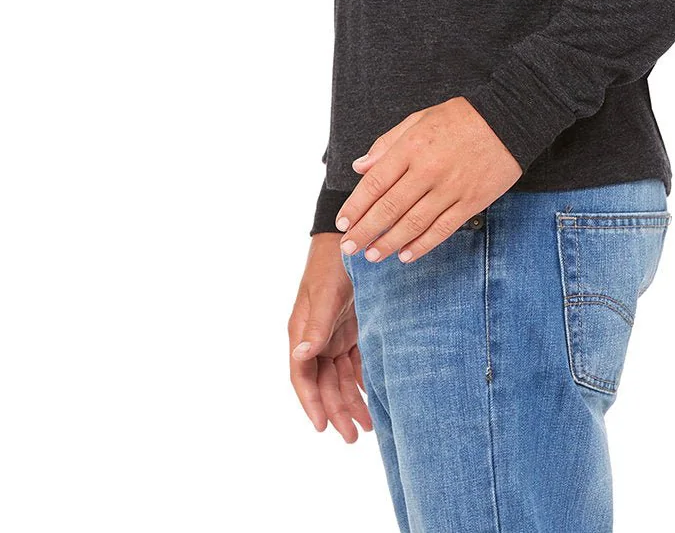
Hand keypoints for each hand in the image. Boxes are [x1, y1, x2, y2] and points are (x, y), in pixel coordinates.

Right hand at [288, 235, 372, 441]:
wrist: (349, 238)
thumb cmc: (332, 263)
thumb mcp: (325, 294)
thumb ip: (316, 326)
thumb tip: (300, 355)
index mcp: (302, 332)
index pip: (302, 376)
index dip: (311, 403)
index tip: (323, 427)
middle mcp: (316, 338)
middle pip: (324, 383)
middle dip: (336, 410)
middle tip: (352, 437)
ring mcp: (333, 335)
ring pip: (340, 378)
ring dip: (351, 401)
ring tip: (367, 427)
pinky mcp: (351, 330)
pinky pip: (355, 363)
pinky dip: (362, 381)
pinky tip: (374, 397)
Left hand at [335, 96, 522, 264]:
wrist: (510, 119)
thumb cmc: (460, 118)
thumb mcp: (418, 119)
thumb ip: (387, 144)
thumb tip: (360, 167)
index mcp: (412, 147)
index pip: (374, 183)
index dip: (355, 206)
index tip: (342, 223)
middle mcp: (428, 170)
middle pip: (389, 208)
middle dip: (364, 231)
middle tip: (349, 248)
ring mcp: (451, 188)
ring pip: (413, 224)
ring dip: (388, 243)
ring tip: (372, 256)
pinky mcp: (471, 202)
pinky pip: (442, 229)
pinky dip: (422, 246)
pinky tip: (405, 255)